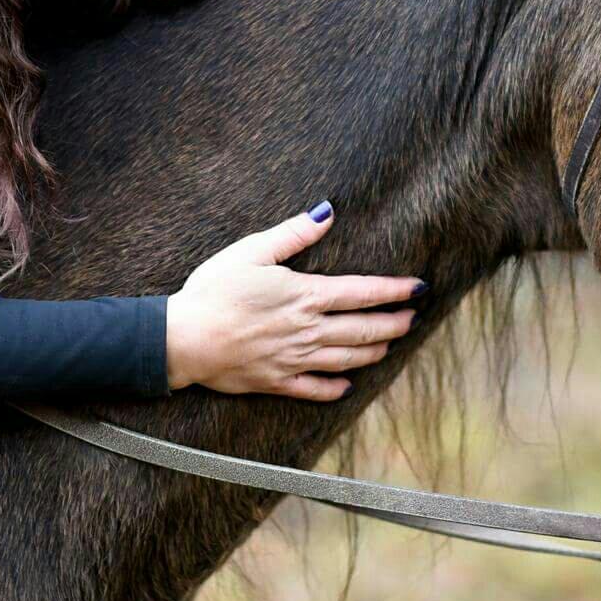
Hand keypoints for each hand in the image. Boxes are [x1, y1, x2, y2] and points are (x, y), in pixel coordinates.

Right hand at [164, 203, 423, 400]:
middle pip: (362, 329)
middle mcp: (307, 330)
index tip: (418, 288)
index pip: (362, 292)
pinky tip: (347, 387)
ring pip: (345, 359)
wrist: (182, 340)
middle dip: (393, 324)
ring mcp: (293, 359)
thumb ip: (293, 234)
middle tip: (413, 319)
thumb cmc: (213, 290)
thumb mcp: (251, 251)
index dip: (394, 291)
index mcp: (304, 295)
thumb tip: (327, 212)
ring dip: (372, 353)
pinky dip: (334, 388)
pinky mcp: (276, 382)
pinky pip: (313, 389)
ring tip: (390, 346)